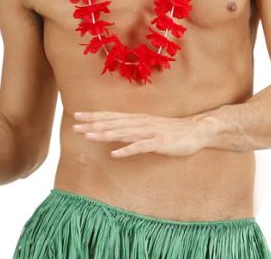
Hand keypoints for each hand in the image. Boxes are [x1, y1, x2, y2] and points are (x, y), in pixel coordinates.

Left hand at [72, 111, 216, 157]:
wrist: (195, 130)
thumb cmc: (170, 131)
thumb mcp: (148, 127)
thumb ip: (132, 128)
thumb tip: (114, 130)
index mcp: (136, 119)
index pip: (110, 116)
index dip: (93, 116)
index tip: (76, 116)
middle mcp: (139, 122)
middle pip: (112, 123)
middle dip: (93, 125)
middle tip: (75, 126)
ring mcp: (149, 132)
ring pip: (123, 133)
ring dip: (105, 134)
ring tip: (89, 136)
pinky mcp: (158, 143)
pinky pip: (140, 147)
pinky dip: (127, 150)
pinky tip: (114, 154)